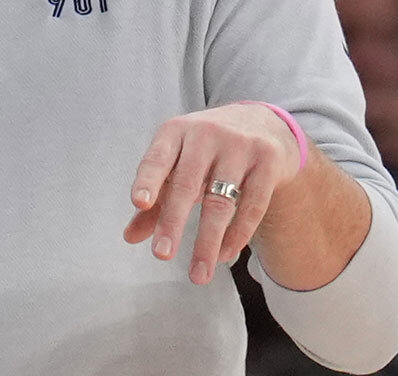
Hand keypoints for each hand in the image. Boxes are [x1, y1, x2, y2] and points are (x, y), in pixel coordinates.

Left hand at [124, 103, 301, 283]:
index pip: (157, 157)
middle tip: (161, 255)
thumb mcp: (178, 162)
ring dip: (207, 241)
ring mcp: (240, 146)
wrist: (263, 122)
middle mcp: (206, 134)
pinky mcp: (268, 162)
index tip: (139, 203)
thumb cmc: (207, 149)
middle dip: (173, 221)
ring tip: (198, 274)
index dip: (148, 180)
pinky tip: (223, 256)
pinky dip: (237, 235)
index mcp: (176, 131)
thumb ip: (156, 197)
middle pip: (187, 184)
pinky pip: (252, 206)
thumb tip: (129, 237)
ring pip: (221, 201)